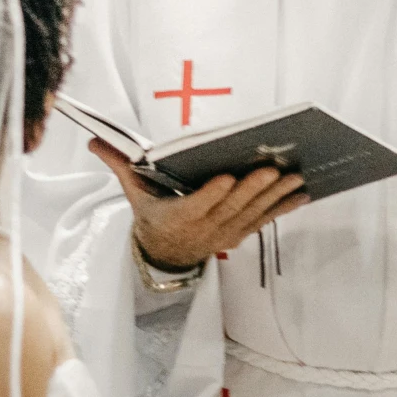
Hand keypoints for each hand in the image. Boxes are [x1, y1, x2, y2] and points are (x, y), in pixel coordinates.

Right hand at [89, 138, 306, 271]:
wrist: (166, 254)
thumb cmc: (153, 214)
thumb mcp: (134, 193)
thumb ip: (120, 166)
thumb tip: (94, 142)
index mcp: (176, 217)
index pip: (194, 206)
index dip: (211, 194)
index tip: (226, 177)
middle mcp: (204, 228)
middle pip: (230, 208)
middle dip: (252, 189)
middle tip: (271, 169)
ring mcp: (225, 233)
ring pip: (252, 214)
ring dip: (275, 197)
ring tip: (295, 177)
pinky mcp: (241, 233)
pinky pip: (265, 220)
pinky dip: (284, 207)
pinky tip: (302, 192)